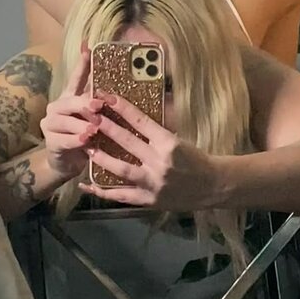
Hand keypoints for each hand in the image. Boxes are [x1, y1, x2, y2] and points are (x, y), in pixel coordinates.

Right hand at [40, 44, 103, 183]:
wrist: (69, 164)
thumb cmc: (87, 138)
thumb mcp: (95, 120)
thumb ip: (102, 106)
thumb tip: (122, 93)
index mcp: (70, 98)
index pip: (76, 77)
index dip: (82, 63)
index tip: (87, 47)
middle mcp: (58, 107)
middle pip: (70, 99)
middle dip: (84, 102)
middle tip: (98, 106)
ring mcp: (51, 124)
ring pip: (65, 120)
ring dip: (81, 124)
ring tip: (94, 129)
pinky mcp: (50, 142)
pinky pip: (63, 139)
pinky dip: (75, 140)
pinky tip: (85, 141)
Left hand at [78, 93, 218, 208]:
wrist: (212, 186)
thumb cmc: (195, 158)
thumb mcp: (179, 139)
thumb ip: (156, 132)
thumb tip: (133, 115)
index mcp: (169, 143)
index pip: (141, 121)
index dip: (122, 108)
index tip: (107, 97)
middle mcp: (160, 162)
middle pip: (127, 142)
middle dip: (107, 128)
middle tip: (89, 117)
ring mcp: (153, 183)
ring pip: (121, 170)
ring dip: (102, 158)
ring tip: (87, 147)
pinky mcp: (148, 200)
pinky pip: (120, 196)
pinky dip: (102, 191)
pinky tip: (87, 184)